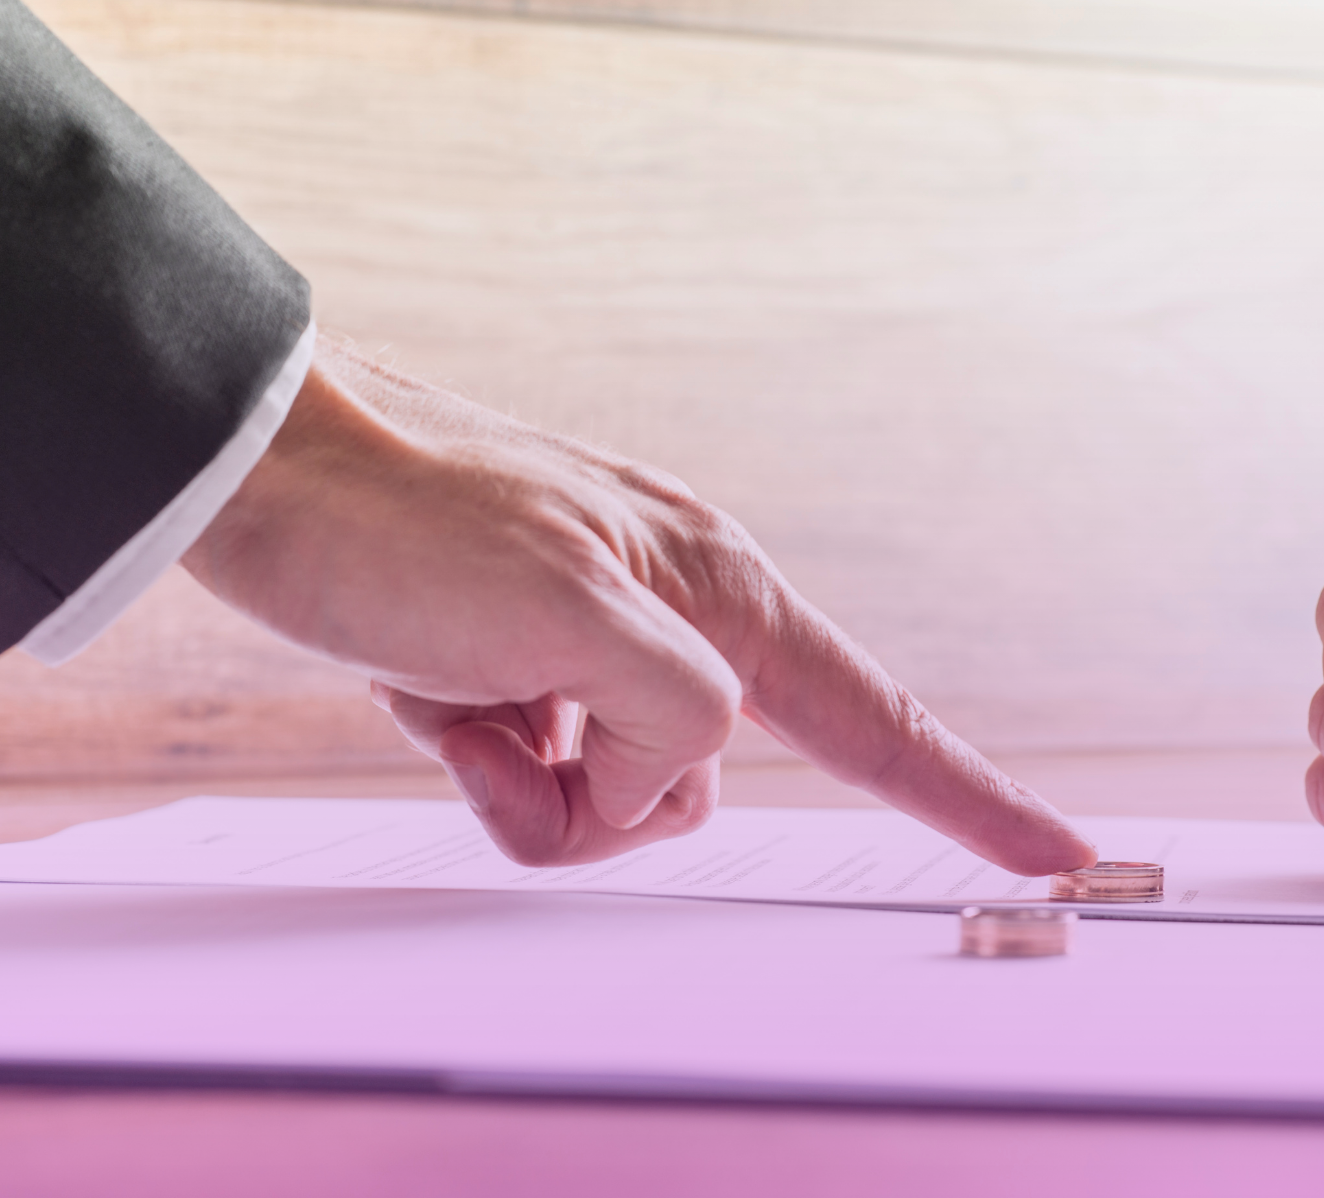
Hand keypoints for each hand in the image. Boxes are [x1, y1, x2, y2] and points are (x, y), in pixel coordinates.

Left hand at [184, 332, 1093, 874]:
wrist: (260, 470)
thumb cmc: (402, 520)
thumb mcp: (566, 616)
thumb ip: (670, 713)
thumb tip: (670, 774)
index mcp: (718, 591)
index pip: (872, 718)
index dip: (972, 794)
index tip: (1064, 854)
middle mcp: (676, 616)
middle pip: (697, 790)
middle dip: (599, 803)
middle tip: (507, 725)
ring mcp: (597, 643)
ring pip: (611, 797)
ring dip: (523, 780)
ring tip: (454, 692)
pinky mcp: (526, 664)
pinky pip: (539, 774)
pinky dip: (480, 758)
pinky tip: (430, 689)